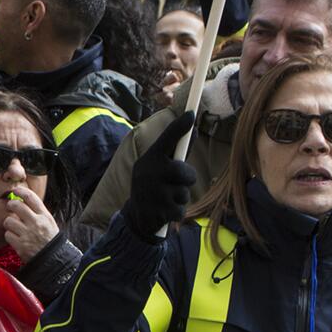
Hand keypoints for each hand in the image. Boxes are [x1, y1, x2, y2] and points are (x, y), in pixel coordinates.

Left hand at [2, 188, 59, 260]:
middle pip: (16, 206)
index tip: (15, 190)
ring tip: (15, 227)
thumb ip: (37, 212)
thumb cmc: (50, 240)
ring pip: (9, 220)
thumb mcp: (49, 222)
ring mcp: (28, 234)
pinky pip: (7, 234)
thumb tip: (22, 201)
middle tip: (11, 208)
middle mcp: (36, 223)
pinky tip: (16, 238)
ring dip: (10, 223)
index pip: (31, 197)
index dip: (21, 191)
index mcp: (44, 216)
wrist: (53, 260)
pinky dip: (10, 236)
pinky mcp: (21, 245)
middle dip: (10, 205)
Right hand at [120, 111, 196, 237]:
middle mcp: (149, 173)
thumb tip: (194, 129)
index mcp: (149, 159)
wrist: (136, 217)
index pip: (167, 139)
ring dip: (181, 197)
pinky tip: (165, 211)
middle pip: (185, 172)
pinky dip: (177, 212)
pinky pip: (181, 209)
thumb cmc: (154, 185)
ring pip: (184, 192)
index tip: (191, 114)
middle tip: (180, 182)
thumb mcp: (160, 167)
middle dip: (188, 178)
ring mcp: (153, 193)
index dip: (180, 126)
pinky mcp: (159, 212)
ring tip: (166, 199)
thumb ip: (177, 151)